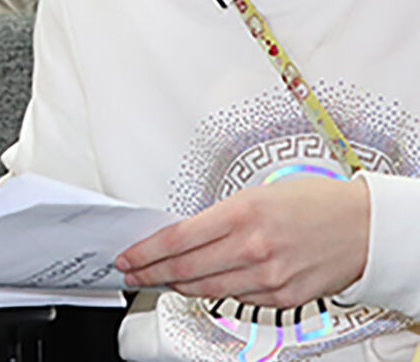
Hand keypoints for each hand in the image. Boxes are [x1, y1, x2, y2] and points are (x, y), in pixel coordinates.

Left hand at [117, 177, 369, 306]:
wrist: (364, 227)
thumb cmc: (314, 203)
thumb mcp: (257, 195)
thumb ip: (220, 217)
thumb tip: (183, 235)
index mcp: (241, 214)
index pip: (176, 239)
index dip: (145, 252)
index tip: (128, 256)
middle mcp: (252, 248)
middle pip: (184, 268)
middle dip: (151, 273)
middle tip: (134, 273)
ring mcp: (268, 277)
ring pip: (206, 289)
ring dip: (177, 285)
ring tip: (161, 280)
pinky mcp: (282, 298)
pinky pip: (236, 298)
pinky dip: (214, 292)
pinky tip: (202, 285)